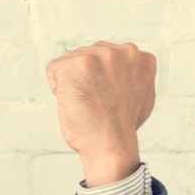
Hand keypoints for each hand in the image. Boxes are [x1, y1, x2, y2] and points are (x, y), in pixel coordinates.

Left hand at [46, 41, 155, 187]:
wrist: (110, 143)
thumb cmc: (120, 126)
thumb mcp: (140, 92)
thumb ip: (132, 74)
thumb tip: (123, 70)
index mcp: (141, 58)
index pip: (106, 57)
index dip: (100, 79)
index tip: (107, 96)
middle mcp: (124, 52)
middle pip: (86, 55)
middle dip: (85, 78)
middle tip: (96, 101)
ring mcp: (101, 56)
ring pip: (70, 62)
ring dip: (71, 82)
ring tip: (87, 101)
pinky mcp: (77, 64)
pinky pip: (53, 69)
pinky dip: (56, 87)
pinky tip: (73, 100)